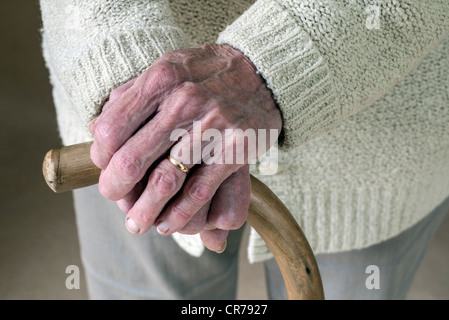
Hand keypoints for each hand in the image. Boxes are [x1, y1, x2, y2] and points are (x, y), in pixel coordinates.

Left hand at [89, 44, 281, 249]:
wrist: (262, 71)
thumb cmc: (206, 72)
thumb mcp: (167, 68)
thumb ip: (131, 95)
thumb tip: (97, 129)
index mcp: (160, 80)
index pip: (111, 131)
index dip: (100, 158)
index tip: (105, 167)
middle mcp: (183, 102)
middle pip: (132, 160)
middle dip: (115, 189)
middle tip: (115, 199)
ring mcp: (211, 128)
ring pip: (164, 182)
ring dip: (144, 211)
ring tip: (136, 223)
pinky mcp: (234, 151)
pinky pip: (199, 192)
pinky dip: (179, 214)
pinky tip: (168, 223)